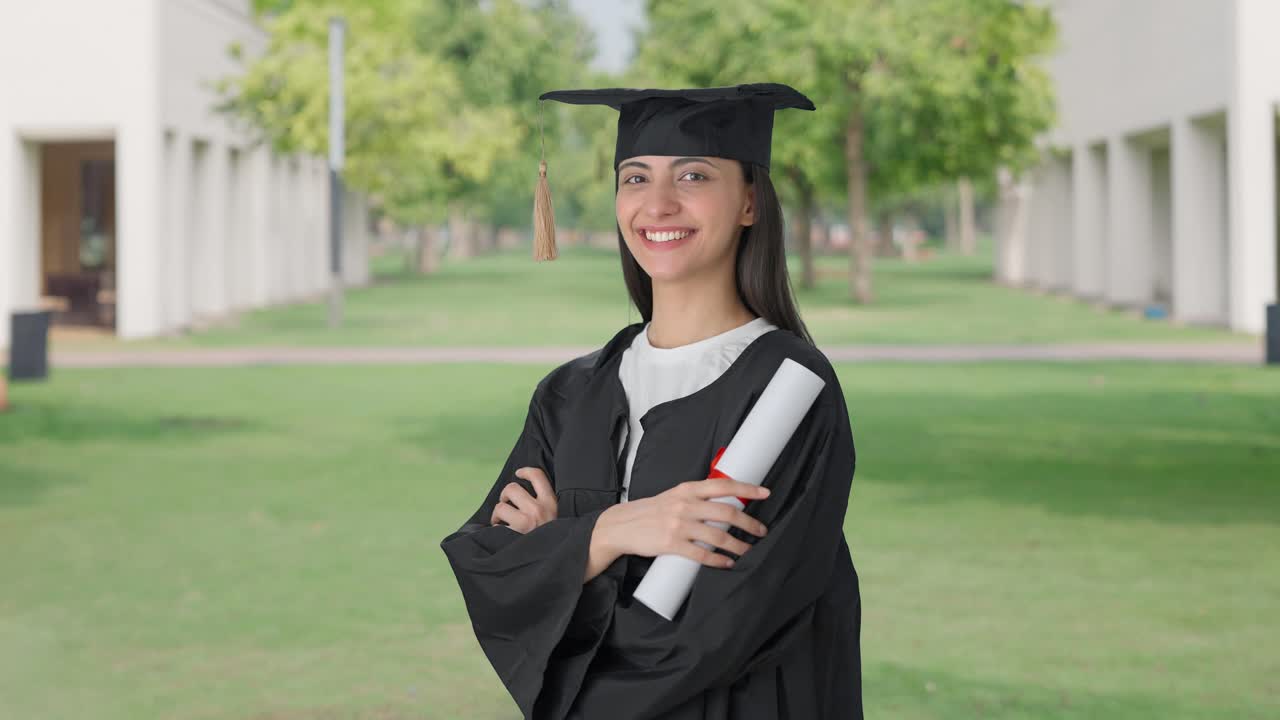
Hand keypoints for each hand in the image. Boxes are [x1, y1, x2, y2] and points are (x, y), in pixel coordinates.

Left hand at [490, 467, 557, 533]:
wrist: (559, 560)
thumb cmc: (553, 539)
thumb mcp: (556, 517)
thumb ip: (544, 505)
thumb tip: (522, 492)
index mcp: (552, 502)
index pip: (538, 475)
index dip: (525, 471)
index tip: (519, 473)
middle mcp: (540, 509)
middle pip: (512, 488)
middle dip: (505, 496)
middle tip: (507, 505)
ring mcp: (527, 521)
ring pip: (501, 505)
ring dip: (498, 514)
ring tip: (502, 522)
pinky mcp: (516, 533)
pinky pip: (497, 523)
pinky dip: (496, 527)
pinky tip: (503, 534)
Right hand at [596, 478, 770, 569]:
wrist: (622, 525)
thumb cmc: (652, 511)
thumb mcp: (674, 496)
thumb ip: (697, 498)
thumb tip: (726, 504)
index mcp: (687, 489)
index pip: (724, 485)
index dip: (747, 489)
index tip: (765, 493)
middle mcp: (685, 505)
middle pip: (727, 513)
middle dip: (749, 523)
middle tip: (761, 531)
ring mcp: (678, 525)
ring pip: (719, 536)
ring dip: (738, 546)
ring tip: (747, 550)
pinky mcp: (671, 544)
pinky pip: (702, 555)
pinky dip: (719, 560)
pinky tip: (727, 563)